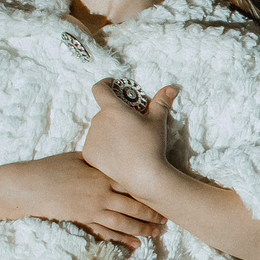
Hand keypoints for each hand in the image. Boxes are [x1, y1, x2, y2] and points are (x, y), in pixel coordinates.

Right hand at [14, 153, 165, 249]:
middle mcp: (102, 191)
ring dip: (143, 228)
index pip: (133, 183)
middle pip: (134, 204)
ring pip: (125, 220)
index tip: (164, 194)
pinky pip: (108, 231)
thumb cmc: (51, 168)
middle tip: (168, 219)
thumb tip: (114, 160)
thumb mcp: (78, 159)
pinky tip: (136, 244)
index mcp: (102, 174)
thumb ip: (98, 163)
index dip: (150, 191)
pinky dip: (123, 238)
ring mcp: (93, 207)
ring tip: (158, 233)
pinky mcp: (84, 218)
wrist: (29, 185)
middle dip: (152, 213)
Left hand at [79, 80, 178, 196]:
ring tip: (126, 144)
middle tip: (131, 125)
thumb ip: (161, 102)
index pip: (100, 88)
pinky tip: (118, 155)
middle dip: (115, 115)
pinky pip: (95, 145)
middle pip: (103, 112)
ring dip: (109, 131)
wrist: (143, 175)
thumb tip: (171, 88)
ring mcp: (91, 138)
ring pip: (99, 129)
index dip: (106, 84)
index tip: (113, 86)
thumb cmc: (151, 146)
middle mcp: (97, 121)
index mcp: (112, 109)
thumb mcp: (158, 122)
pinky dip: (104, 147)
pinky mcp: (88, 154)